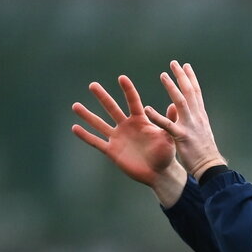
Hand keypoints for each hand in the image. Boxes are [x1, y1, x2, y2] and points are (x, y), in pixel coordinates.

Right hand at [72, 75, 185, 205]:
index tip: (121, 77)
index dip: (127, 90)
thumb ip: (169, 121)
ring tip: (75, 105)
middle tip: (93, 85)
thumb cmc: (166, 155)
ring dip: (87, 115)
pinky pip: (96, 142)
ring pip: (99, 124)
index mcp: (140, 120)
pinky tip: (75, 128)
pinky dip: (86, 135)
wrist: (158, 173)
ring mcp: (118, 138)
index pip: (132, 102)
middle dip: (102, 97)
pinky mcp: (112, 150)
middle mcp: (126, 126)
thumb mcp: (169, 137)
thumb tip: (176, 105)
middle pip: (112, 108)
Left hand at [144, 61, 226, 179]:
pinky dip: (157, 116)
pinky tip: (147, 109)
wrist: (210, 167)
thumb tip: (193, 112)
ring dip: (172, 88)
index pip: (196, 93)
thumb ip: (196, 120)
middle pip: (189, 92)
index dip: (191, 78)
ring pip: (181, 102)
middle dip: (181, 76)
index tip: (186, 66)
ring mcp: (190, 126)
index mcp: (201, 116)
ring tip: (163, 76)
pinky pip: (167, 125)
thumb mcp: (202, 132)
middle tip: (174, 63)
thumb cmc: (205, 153)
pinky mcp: (182, 137)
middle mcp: (197, 117)